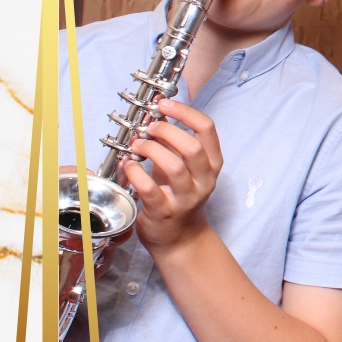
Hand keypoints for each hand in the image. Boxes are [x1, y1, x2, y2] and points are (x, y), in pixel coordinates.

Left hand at [120, 97, 223, 252]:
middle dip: (166, 130)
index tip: (165, 104)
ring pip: (173, 167)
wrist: (180, 237)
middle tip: (149, 127)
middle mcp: (203, 180)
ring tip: (138, 146)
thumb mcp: (185, 166)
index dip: (185, 112)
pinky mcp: (164, 211)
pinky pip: (150, 188)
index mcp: (212, 164)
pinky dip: (136, 172)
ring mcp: (186, 198)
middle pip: (192, 146)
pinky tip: (129, 165)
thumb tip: (157, 112)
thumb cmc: (179, 196)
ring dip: (151, 150)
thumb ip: (174, 142)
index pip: (207, 129)